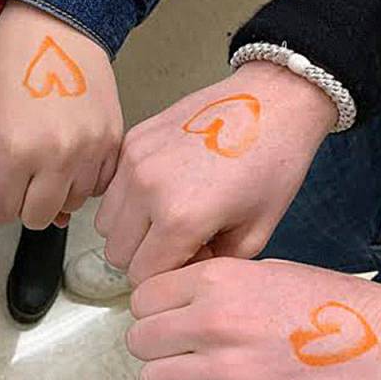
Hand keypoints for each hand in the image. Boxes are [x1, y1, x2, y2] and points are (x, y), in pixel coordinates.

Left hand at [0, 1, 122, 228]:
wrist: (57, 24)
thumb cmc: (17, 61)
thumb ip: (0, 168)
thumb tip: (16, 205)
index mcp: (16, 150)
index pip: (2, 210)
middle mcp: (57, 155)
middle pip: (37, 216)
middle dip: (24, 205)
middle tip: (21, 185)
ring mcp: (90, 149)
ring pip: (72, 204)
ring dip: (57, 194)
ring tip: (48, 168)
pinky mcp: (112, 141)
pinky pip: (99, 185)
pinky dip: (85, 181)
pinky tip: (72, 162)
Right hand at [96, 62, 336, 285]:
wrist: (273, 101)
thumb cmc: (273, 162)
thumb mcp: (256, 233)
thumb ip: (211, 264)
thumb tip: (183, 272)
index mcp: (180, 218)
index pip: (143, 277)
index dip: (168, 278)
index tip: (191, 260)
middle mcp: (147, 189)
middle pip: (118, 254)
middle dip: (146, 257)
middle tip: (182, 241)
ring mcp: (134, 161)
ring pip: (106, 223)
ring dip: (132, 229)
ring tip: (169, 214)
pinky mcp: (131, 141)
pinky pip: (112, 188)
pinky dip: (129, 198)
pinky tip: (165, 188)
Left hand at [127, 258, 380, 379]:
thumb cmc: (333, 305)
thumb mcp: (265, 272)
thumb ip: (211, 288)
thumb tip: (166, 308)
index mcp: (217, 280)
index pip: (142, 299)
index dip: (155, 312)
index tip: (172, 321)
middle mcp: (214, 321)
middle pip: (140, 342)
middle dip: (159, 348)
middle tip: (188, 352)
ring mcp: (228, 369)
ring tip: (212, 375)